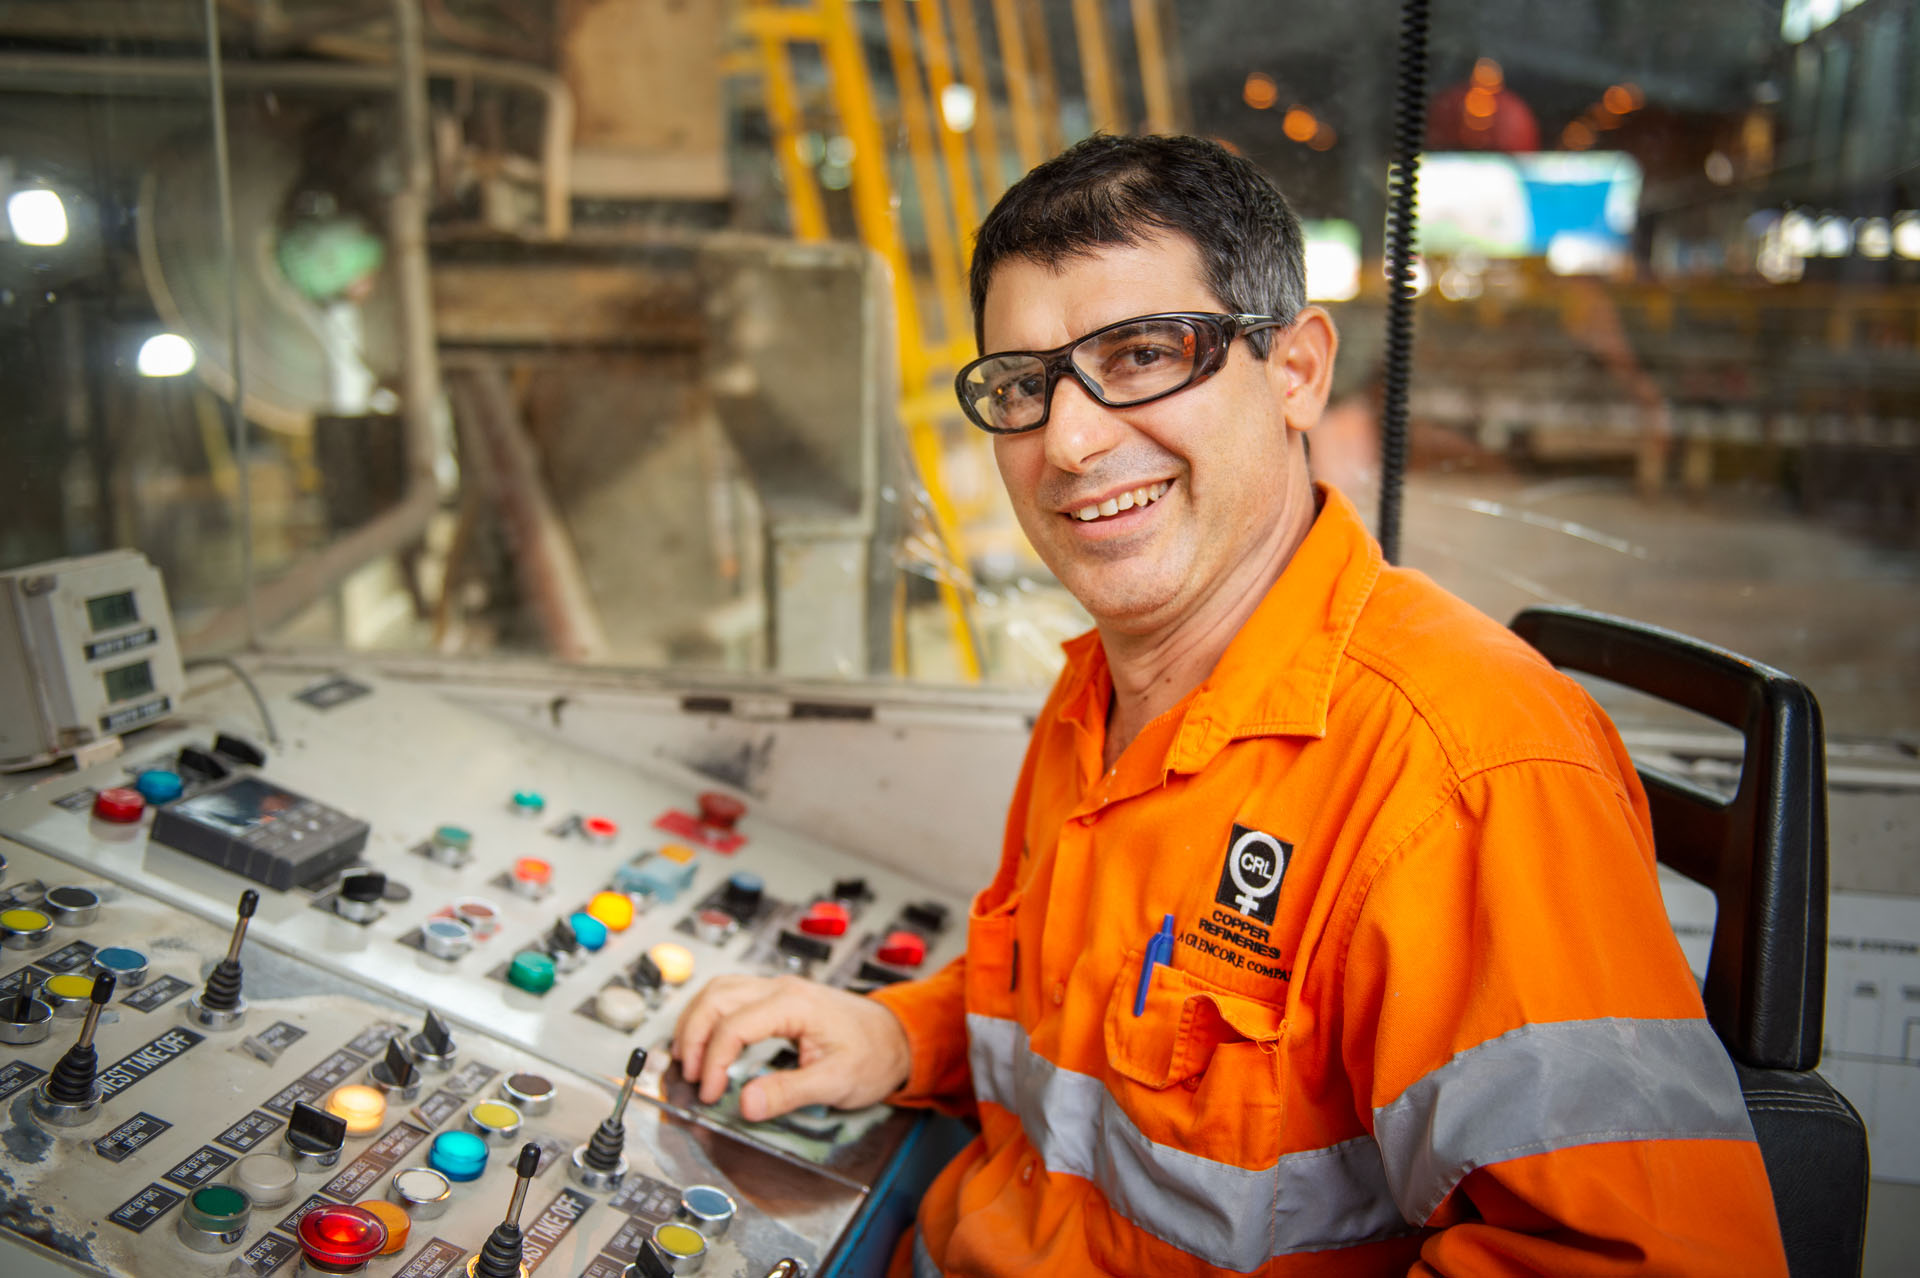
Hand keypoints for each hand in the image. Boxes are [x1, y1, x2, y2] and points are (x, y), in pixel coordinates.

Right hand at [671, 974, 911, 1121]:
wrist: (897, 1037)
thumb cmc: (873, 1055)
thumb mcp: (836, 1082)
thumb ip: (789, 1093)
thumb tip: (746, 1104)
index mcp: (795, 1005)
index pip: (735, 1025)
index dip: (715, 1061)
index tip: (712, 1093)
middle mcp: (782, 989)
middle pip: (716, 997)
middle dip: (695, 1036)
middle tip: (691, 1076)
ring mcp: (779, 989)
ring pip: (719, 990)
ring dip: (696, 1022)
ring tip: (689, 1059)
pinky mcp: (777, 997)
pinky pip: (730, 995)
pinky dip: (710, 1016)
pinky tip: (706, 1040)